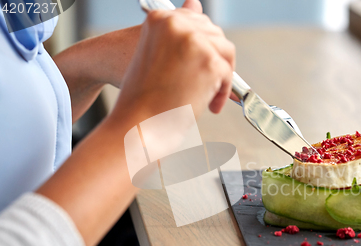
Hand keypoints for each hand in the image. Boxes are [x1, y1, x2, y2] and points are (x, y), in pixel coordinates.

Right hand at [112, 1, 235, 127]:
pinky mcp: (209, 62)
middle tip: (207, 82)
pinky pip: (228, 73)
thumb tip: (195, 4)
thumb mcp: (154, 51)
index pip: (197, 22)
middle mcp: (178, 25)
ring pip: (225, 51)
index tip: (201, 62)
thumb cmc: (139, 92)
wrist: (132, 119)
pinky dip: (223, 92)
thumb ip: (177, 30)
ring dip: (220, 74)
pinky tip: (210, 104)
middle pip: (214, 35)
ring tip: (207, 94)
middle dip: (214, 59)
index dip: (202, 46)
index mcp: (161, 19)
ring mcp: (194, 42)